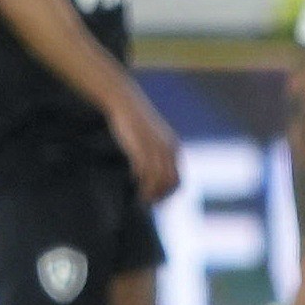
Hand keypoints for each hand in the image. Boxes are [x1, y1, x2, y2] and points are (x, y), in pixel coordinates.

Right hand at [105, 87, 180, 203]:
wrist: (126, 102)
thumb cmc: (136, 122)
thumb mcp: (152, 138)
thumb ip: (156, 153)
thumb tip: (153, 171)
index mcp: (174, 149)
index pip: (178, 180)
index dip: (169, 194)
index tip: (157, 201)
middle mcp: (168, 150)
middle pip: (170, 182)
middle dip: (160, 197)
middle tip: (147, 202)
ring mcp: (155, 148)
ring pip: (158, 179)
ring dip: (150, 192)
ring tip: (140, 198)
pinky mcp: (141, 146)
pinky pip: (144, 169)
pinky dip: (140, 180)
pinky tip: (133, 180)